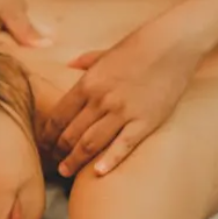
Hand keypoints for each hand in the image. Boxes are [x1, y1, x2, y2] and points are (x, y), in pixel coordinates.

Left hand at [45, 28, 198, 176]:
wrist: (173, 44)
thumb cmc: (140, 45)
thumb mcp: (106, 52)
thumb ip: (86, 61)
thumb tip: (69, 63)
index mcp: (88, 83)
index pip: (59, 116)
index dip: (48, 134)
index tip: (44, 145)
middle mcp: (100, 100)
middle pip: (71, 134)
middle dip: (58, 151)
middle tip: (53, 162)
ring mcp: (122, 112)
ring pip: (91, 144)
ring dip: (75, 160)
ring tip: (66, 172)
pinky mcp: (145, 122)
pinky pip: (123, 146)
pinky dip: (109, 161)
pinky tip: (98, 174)